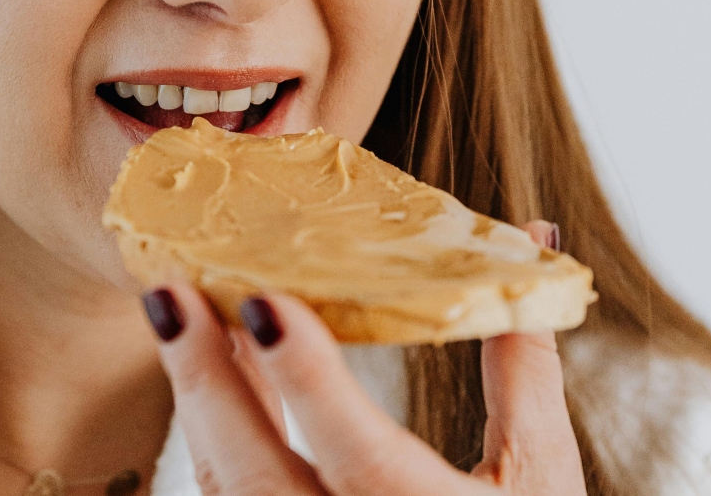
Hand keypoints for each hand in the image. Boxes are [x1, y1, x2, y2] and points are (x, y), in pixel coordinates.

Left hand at [141, 221, 586, 495]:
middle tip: (170, 294)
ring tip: (177, 304)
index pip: (363, 460)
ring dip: (201, 394)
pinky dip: (215, 426)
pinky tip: (209, 363)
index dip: (310, 385)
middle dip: (208, 381)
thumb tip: (535, 240)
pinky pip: (230, 494)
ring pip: (228, 485)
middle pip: (258, 476)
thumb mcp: (540, 475)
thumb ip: (524, 365)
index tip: (263, 305)